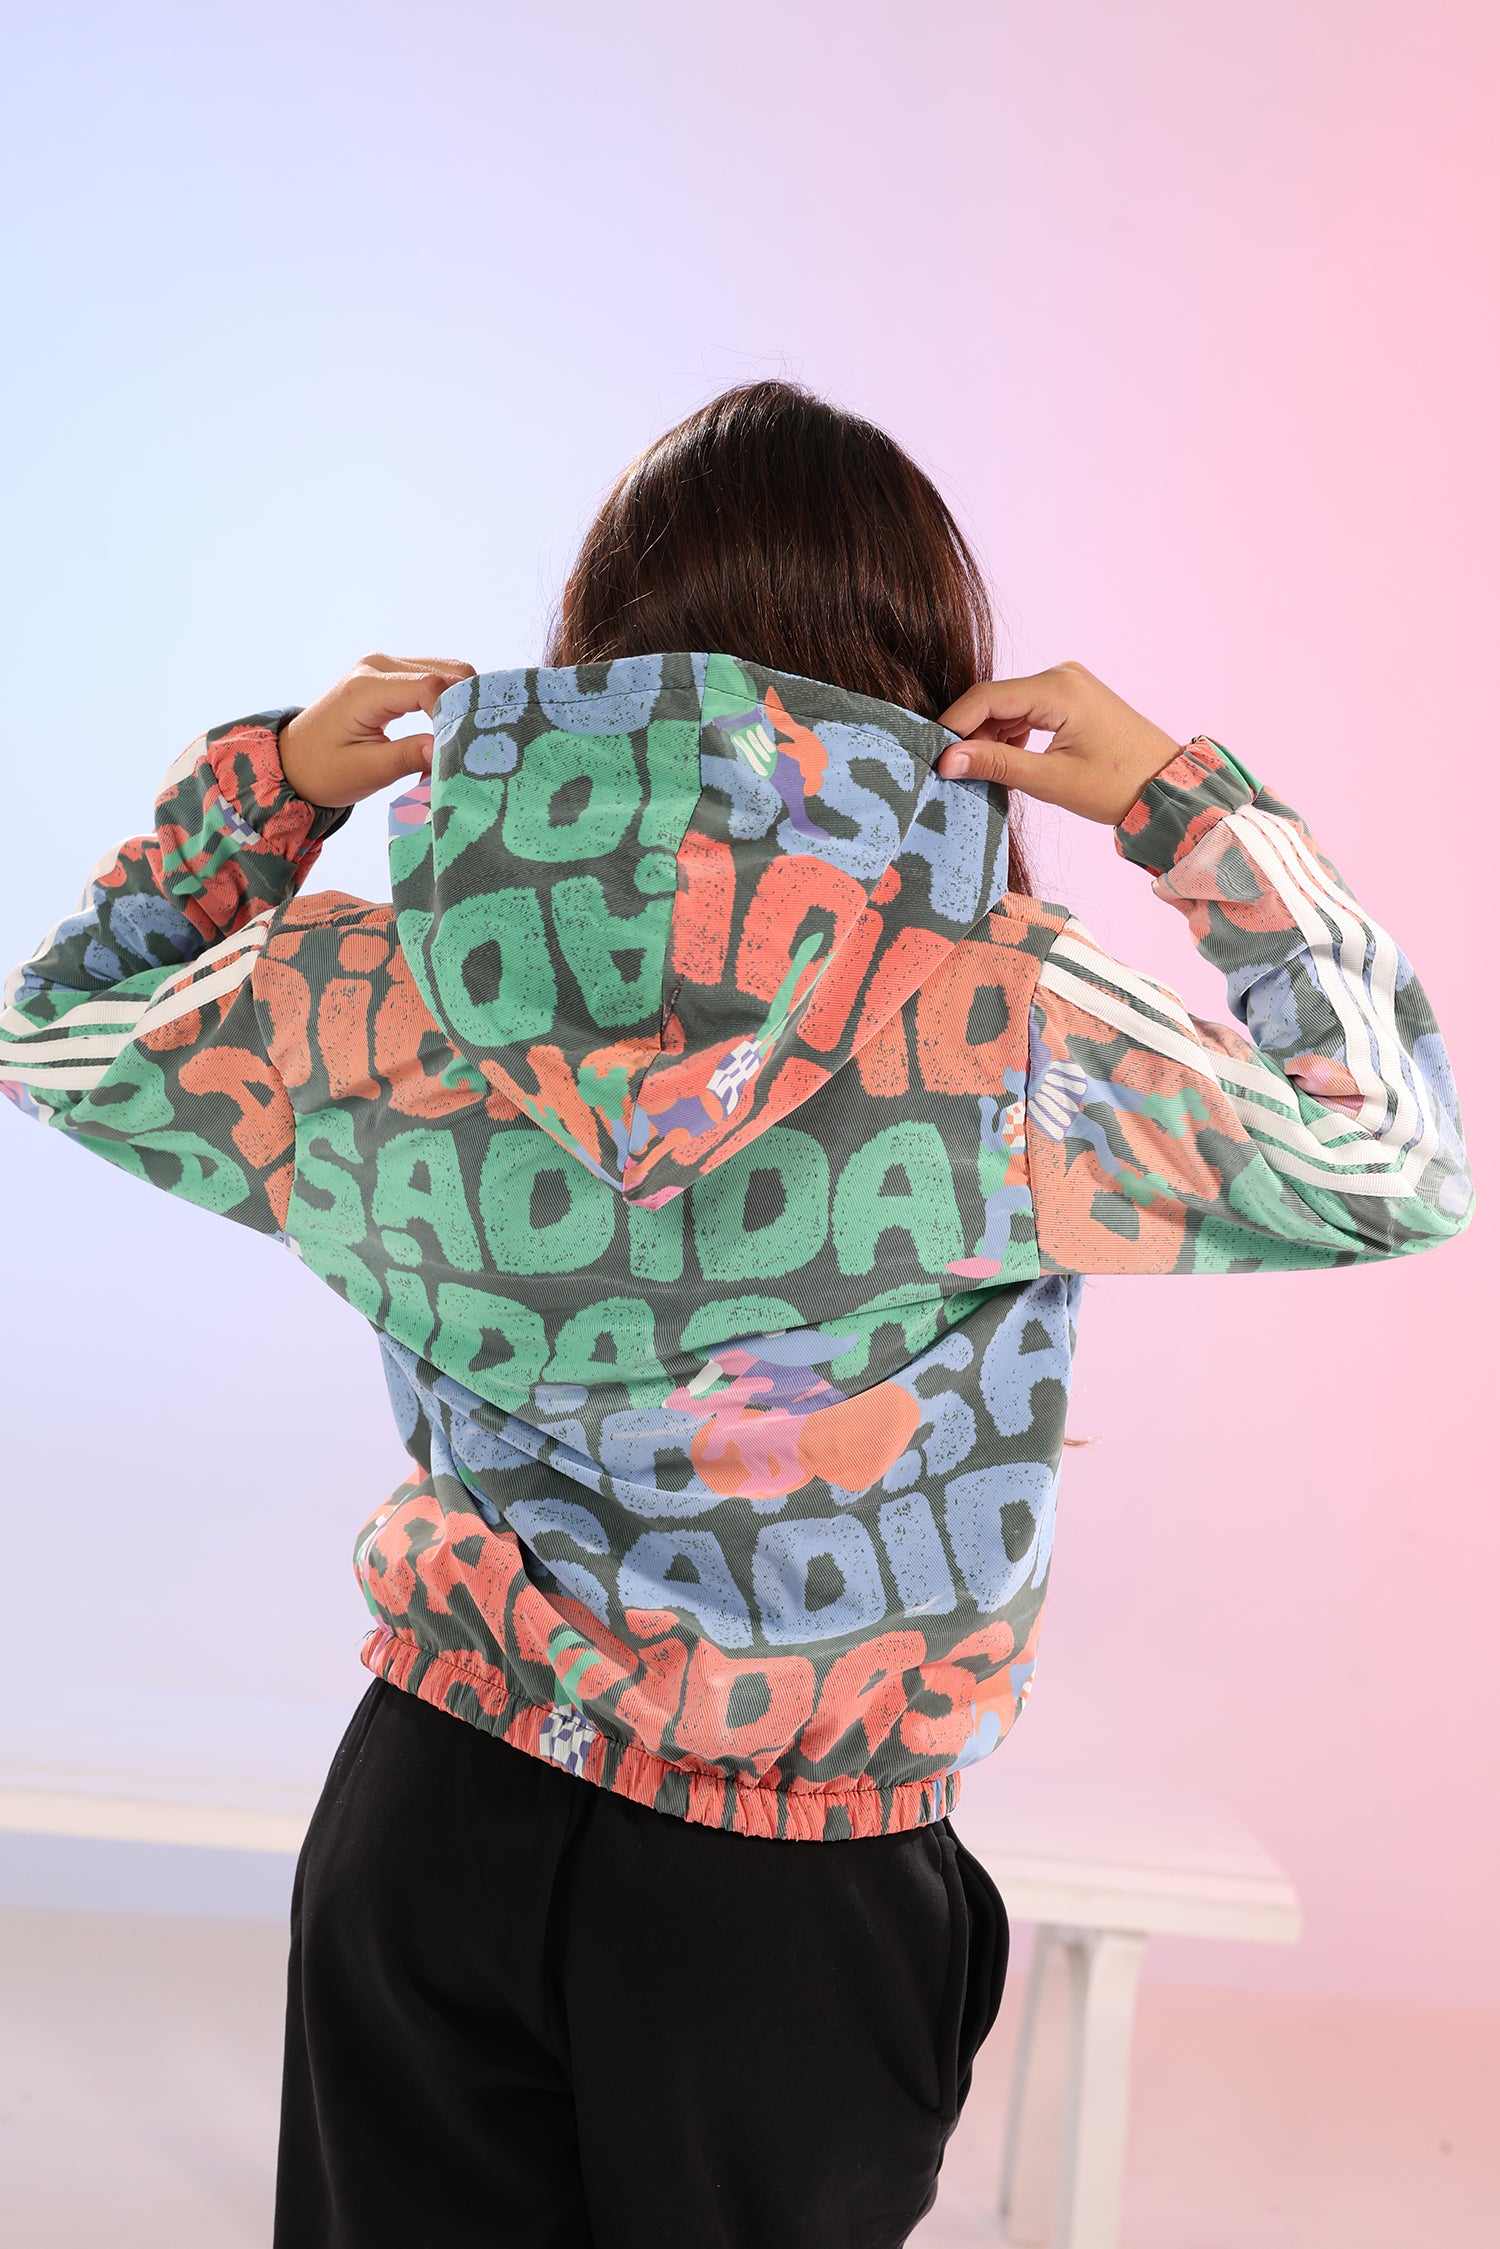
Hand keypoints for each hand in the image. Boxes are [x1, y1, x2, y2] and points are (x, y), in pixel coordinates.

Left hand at [278, 653, 476, 808]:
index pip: (429, 687)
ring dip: (460, 701)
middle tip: (474, 741)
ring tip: (464, 736)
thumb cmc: (323, 769)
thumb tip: (444, 749)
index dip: (454, 713)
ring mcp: (384, 667)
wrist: (293, 760)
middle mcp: (377, 666)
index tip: (465, 744)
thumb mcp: (364, 771)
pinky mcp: (390, 675)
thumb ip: (406, 757)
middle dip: (464, 705)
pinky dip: (449, 699)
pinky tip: (451, 726)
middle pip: (446, 672)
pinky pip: (434, 677)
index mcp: (366, 689)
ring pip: (446, 671)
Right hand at [936, 661, 1181, 825]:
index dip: (953, 726)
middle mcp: (1062, 675)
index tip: (932, 756)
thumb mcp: (1051, 780)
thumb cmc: (1117, 786)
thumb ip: (996, 765)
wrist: (1167, 788)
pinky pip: (1028, 709)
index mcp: (1058, 688)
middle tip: (950, 770)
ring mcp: (1068, 683)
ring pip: (1009, 705)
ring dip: (990, 736)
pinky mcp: (1073, 697)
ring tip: (979, 772)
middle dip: (970, 733)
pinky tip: (1006, 761)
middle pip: (995, 698)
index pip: (986, 698)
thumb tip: (947, 761)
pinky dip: (1011, 734)